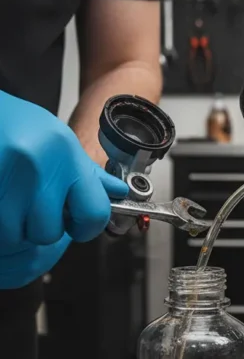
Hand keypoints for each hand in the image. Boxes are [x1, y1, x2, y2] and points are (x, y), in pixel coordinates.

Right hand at [0, 91, 128, 286]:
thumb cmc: (10, 121)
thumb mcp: (55, 138)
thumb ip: (85, 171)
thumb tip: (117, 192)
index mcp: (65, 153)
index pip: (94, 212)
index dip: (86, 227)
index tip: (78, 227)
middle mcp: (38, 167)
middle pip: (49, 231)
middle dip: (39, 227)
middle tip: (30, 208)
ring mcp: (6, 178)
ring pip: (16, 236)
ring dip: (12, 228)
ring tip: (8, 201)